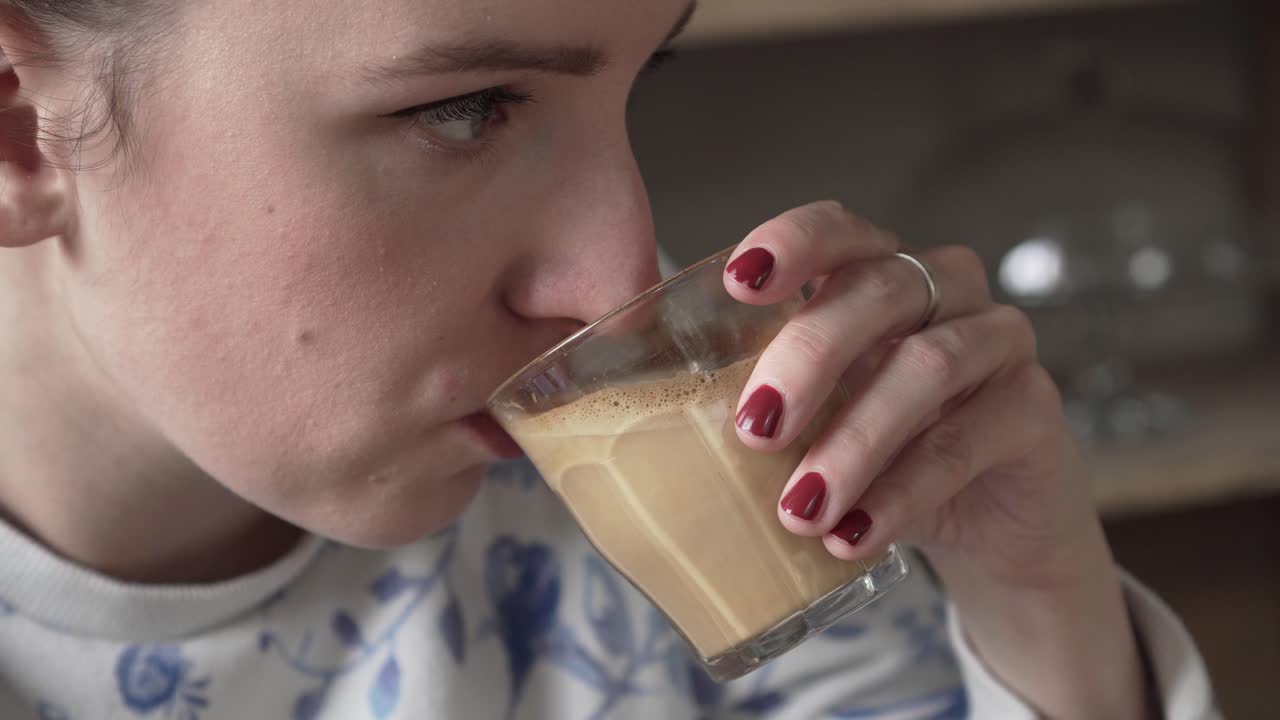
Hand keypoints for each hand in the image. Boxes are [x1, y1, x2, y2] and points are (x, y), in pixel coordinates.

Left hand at [726, 201, 1150, 718]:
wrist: (986, 531)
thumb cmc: (881, 462)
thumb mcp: (818, 425)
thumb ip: (765, 401)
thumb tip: (648, 419)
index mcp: (879, 277)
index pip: (840, 230)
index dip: (793, 242)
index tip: (738, 282)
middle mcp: (943, 293)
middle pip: (879, 290)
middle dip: (808, 357)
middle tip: (754, 429)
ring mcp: (998, 344)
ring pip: (927, 367)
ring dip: (853, 442)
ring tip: (799, 509)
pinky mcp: (1037, 409)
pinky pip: (966, 440)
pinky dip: (902, 493)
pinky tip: (854, 535)